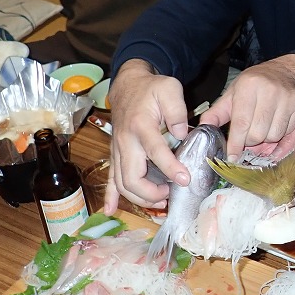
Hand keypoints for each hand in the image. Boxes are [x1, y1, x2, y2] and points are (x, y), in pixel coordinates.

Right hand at [104, 60, 192, 212]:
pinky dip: (110, 196)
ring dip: (140, 198)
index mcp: (141, 125)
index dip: (170, 168)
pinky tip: (110, 210)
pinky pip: (110, 178)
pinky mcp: (115, 155)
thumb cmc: (152, 88)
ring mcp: (118, 150)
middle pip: (132, 177)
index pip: (155, 151)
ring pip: (122, 183)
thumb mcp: (169, 88)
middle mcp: (125, 141)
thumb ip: (177, 110)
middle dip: (151, 193)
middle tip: (171, 193)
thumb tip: (181, 135)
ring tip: (161, 201)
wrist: (128, 84)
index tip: (185, 180)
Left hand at [199, 54, 294, 156]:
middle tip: (248, 135)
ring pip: (272, 136)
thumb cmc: (254, 85)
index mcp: (248, 86)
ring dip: (265, 138)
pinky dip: (279, 133)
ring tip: (262, 127)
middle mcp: (268, 90)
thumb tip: (202, 129)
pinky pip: (286, 132)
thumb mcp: (232, 94)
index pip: (241, 123)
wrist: (284, 71)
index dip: (235, 143)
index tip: (232, 156)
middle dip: (250, 141)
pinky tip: (275, 123)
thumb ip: (217, 113)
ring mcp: (286, 98)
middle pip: (257, 134)